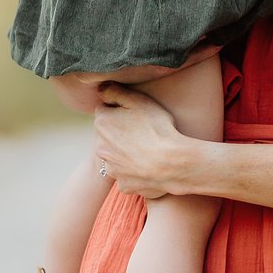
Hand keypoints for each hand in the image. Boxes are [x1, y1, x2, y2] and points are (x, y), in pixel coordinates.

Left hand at [93, 84, 194, 198]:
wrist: (172, 164)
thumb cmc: (157, 129)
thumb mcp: (139, 101)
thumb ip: (116, 91)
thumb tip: (101, 88)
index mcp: (102, 123)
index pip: (105, 112)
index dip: (121, 112)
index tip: (136, 116)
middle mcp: (101, 147)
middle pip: (109, 136)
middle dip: (121, 133)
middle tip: (143, 132)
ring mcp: (112, 168)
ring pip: (117, 157)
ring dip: (126, 154)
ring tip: (148, 151)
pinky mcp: (123, 185)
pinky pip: (128, 176)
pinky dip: (135, 172)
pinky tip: (150, 166)